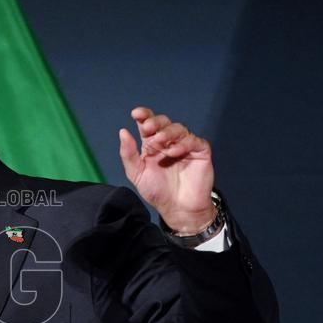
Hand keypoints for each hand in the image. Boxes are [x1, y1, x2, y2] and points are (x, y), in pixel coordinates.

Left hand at [119, 106, 215, 233]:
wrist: (177, 209)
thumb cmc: (157, 191)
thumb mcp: (136, 173)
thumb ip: (128, 154)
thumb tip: (123, 131)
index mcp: (152, 144)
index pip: (148, 123)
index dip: (143, 115)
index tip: (136, 113)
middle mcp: (168, 141)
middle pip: (163, 122)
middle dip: (155, 122)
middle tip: (147, 129)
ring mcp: (185, 145)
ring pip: (179, 128)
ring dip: (167, 133)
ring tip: (159, 143)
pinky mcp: (200, 151)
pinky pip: (194, 141)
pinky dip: (183, 144)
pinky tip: (173, 152)